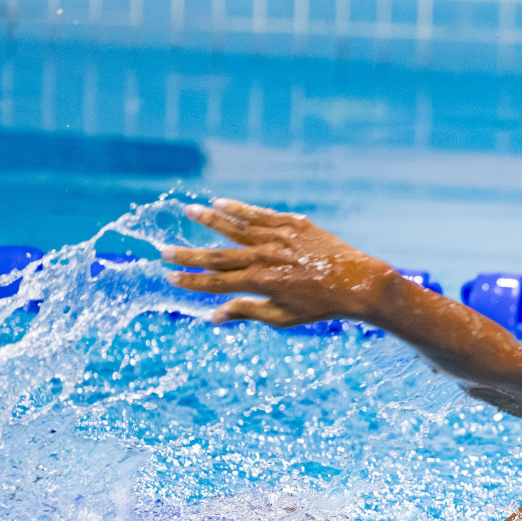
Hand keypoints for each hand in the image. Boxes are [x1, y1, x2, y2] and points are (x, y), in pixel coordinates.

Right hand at [163, 198, 400, 326]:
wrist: (358, 282)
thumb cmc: (321, 305)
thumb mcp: (283, 316)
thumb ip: (247, 312)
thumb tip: (214, 318)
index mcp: (261, 282)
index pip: (216, 282)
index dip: (191, 281)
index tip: (170, 278)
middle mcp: (265, 257)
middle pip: (218, 254)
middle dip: (189, 254)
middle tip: (163, 250)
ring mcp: (279, 237)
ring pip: (236, 225)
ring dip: (210, 218)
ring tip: (188, 210)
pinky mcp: (293, 224)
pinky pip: (260, 214)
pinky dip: (240, 208)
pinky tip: (222, 202)